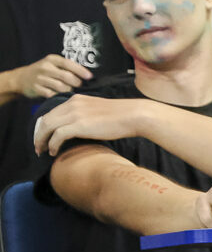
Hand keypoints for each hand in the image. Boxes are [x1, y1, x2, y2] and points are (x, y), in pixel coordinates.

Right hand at [7, 53, 90, 100]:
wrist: (22, 78)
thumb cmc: (46, 72)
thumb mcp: (54, 65)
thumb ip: (68, 68)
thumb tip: (88, 76)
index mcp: (52, 59)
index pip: (68, 64)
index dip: (80, 71)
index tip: (90, 77)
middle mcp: (45, 67)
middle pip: (66, 76)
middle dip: (77, 83)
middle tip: (80, 86)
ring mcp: (40, 78)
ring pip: (61, 87)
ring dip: (69, 91)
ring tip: (70, 91)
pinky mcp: (36, 88)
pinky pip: (52, 95)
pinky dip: (59, 96)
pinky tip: (61, 96)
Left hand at [33, 93, 149, 155]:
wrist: (134, 116)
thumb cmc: (123, 116)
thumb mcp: (99, 110)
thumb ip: (87, 115)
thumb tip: (83, 128)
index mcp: (76, 100)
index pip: (52, 112)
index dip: (45, 126)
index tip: (44, 137)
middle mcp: (72, 104)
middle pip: (45, 119)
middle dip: (39, 134)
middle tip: (38, 146)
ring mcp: (74, 114)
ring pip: (47, 127)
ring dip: (41, 140)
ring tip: (42, 151)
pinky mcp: (79, 125)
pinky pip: (57, 135)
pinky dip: (52, 144)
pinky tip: (53, 152)